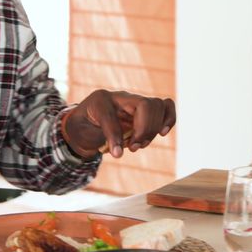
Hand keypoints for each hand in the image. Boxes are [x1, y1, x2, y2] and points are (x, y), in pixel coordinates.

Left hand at [61, 90, 175, 158]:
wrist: (84, 124)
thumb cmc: (83, 126)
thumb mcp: (82, 130)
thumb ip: (104, 137)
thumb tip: (119, 153)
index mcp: (103, 99)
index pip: (115, 111)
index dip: (118, 134)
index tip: (118, 152)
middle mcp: (122, 98)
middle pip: (147, 105)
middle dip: (144, 130)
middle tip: (132, 147)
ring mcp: (135, 104)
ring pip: (157, 106)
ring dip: (153, 130)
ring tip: (139, 144)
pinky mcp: (145, 113)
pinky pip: (165, 107)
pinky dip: (169, 118)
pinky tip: (163, 132)